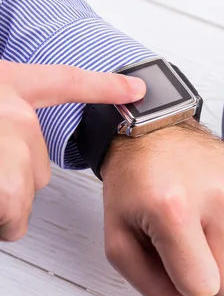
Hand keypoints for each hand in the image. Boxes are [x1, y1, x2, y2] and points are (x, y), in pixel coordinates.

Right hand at [0, 60, 145, 241]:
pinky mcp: (5, 181)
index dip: (104, 86)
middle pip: (40, 167)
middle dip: (14, 183)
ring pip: (23, 192)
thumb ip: (9, 121)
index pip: (66, 82)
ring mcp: (6, 140)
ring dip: (3, 205)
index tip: (138, 89)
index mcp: (6, 84)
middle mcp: (10, 110)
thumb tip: (21, 149)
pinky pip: (11, 213)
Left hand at [100, 120, 223, 295]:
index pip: (202, 287)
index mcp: (174, 210)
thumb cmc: (137, 184)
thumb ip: (157, 289)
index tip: (175, 260)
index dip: (185, 284)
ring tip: (212, 236)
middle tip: (194, 249)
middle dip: (213, 280)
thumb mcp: (121, 242)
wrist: (160, 133)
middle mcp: (220, 199)